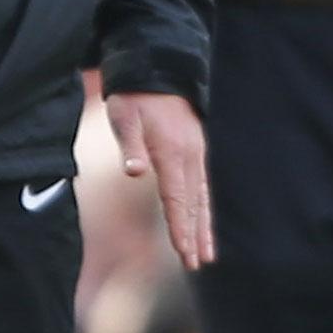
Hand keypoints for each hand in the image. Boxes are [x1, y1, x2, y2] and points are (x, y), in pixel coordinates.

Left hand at [106, 91, 214, 269]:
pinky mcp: (196, 148)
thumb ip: (130, 145)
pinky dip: (204, 206)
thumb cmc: (134, 95)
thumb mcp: (125, 116)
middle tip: (197, 263)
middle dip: (195, 234)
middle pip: (194, 203)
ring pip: (202, 196)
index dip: (180, 227)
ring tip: (207, 253)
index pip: (177, 198)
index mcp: (172, 152)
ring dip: (204, 225)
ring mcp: (196, 152)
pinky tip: (203, 219)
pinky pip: (202, 184)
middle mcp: (189, 156)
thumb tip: (134, 171)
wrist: (156, 68)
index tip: (184, 252)